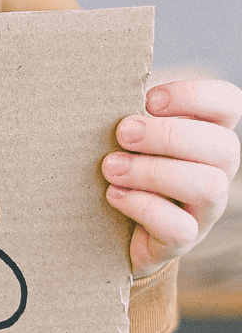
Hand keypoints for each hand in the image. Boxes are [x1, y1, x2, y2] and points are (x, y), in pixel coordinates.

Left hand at [102, 80, 241, 278]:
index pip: (228, 104)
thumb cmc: (119, 168)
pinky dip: (143, 207)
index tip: (150, 100)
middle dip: (168, 136)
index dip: (196, 96)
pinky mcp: (180, 241)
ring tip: (111, 166)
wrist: (107, 231)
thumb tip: (104, 91)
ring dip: (154, 172)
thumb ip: (130, 116)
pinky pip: (179, 227)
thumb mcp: (127, 138)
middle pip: (224, 146)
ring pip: (207, 186)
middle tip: (122, 133)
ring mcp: (203, 210)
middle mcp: (215, 171)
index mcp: (206, 136)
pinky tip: (114, 195)